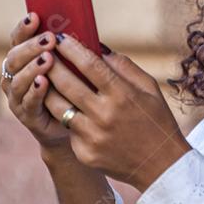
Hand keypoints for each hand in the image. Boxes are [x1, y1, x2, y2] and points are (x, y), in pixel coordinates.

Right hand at [1, 11, 72, 154]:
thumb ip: (71, 47)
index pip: (18, 39)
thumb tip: (82, 23)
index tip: (35, 16)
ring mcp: (18, 96)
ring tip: (47, 58)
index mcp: (25, 58)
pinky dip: (34, 91)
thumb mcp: (73, 63)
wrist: (76, 121)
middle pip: (14, 57)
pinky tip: (43, 82)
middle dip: (31, 46)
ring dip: (32, 67)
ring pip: (17, 79)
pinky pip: (27, 102)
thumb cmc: (75, 85)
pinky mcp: (26, 115)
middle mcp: (15, 75)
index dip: (24, 28)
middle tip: (49, 39)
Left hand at [41, 32, 191, 192]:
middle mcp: (105, 115)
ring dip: (48, 90)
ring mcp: (93, 136)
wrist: (161, 165)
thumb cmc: (156, 121)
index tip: (60, 38)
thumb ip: (125, 67)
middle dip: (52, 65)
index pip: (90, 65)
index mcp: (123, 95)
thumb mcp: (150, 89)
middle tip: (43, 54)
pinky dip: (66, 117)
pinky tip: (64, 108)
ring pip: (58, 108)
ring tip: (43, 78)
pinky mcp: (85, 153)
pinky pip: (68, 130)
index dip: (72, 49)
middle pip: (67, 84)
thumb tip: (99, 49)